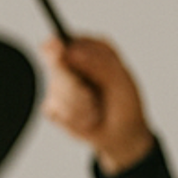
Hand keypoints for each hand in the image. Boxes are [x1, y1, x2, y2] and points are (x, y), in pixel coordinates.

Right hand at [40, 36, 154, 173]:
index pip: (65, 41)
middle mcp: (71, 65)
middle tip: (88, 95)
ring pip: (57, 90)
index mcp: (89, 51)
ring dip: (79, 104)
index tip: (60, 53)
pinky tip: (86, 119)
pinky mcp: (53, 106)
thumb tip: (71, 51)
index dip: (58, 47)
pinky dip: (73, 117)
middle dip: (74, 85)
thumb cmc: (124, 103)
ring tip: (94, 110)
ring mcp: (60, 85)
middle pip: (56, 65)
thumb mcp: (120, 80)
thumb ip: (99, 63)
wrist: (122, 135)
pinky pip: (54, 109)